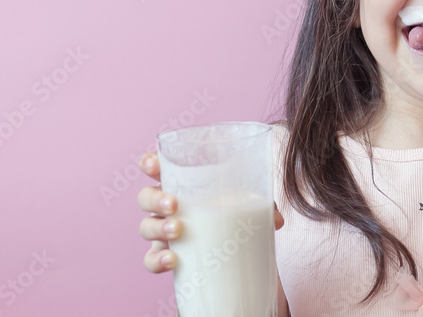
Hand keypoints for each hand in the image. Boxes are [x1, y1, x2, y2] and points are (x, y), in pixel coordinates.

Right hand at [136, 151, 284, 272]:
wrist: (234, 253)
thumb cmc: (235, 216)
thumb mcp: (249, 205)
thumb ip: (262, 206)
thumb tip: (277, 220)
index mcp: (183, 184)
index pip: (157, 168)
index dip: (150, 163)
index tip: (152, 164)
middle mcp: (168, 207)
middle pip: (146, 197)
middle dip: (154, 198)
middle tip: (174, 204)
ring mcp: (164, 232)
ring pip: (146, 227)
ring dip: (158, 227)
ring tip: (177, 231)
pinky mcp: (166, 256)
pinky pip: (151, 259)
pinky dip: (157, 260)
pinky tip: (172, 260)